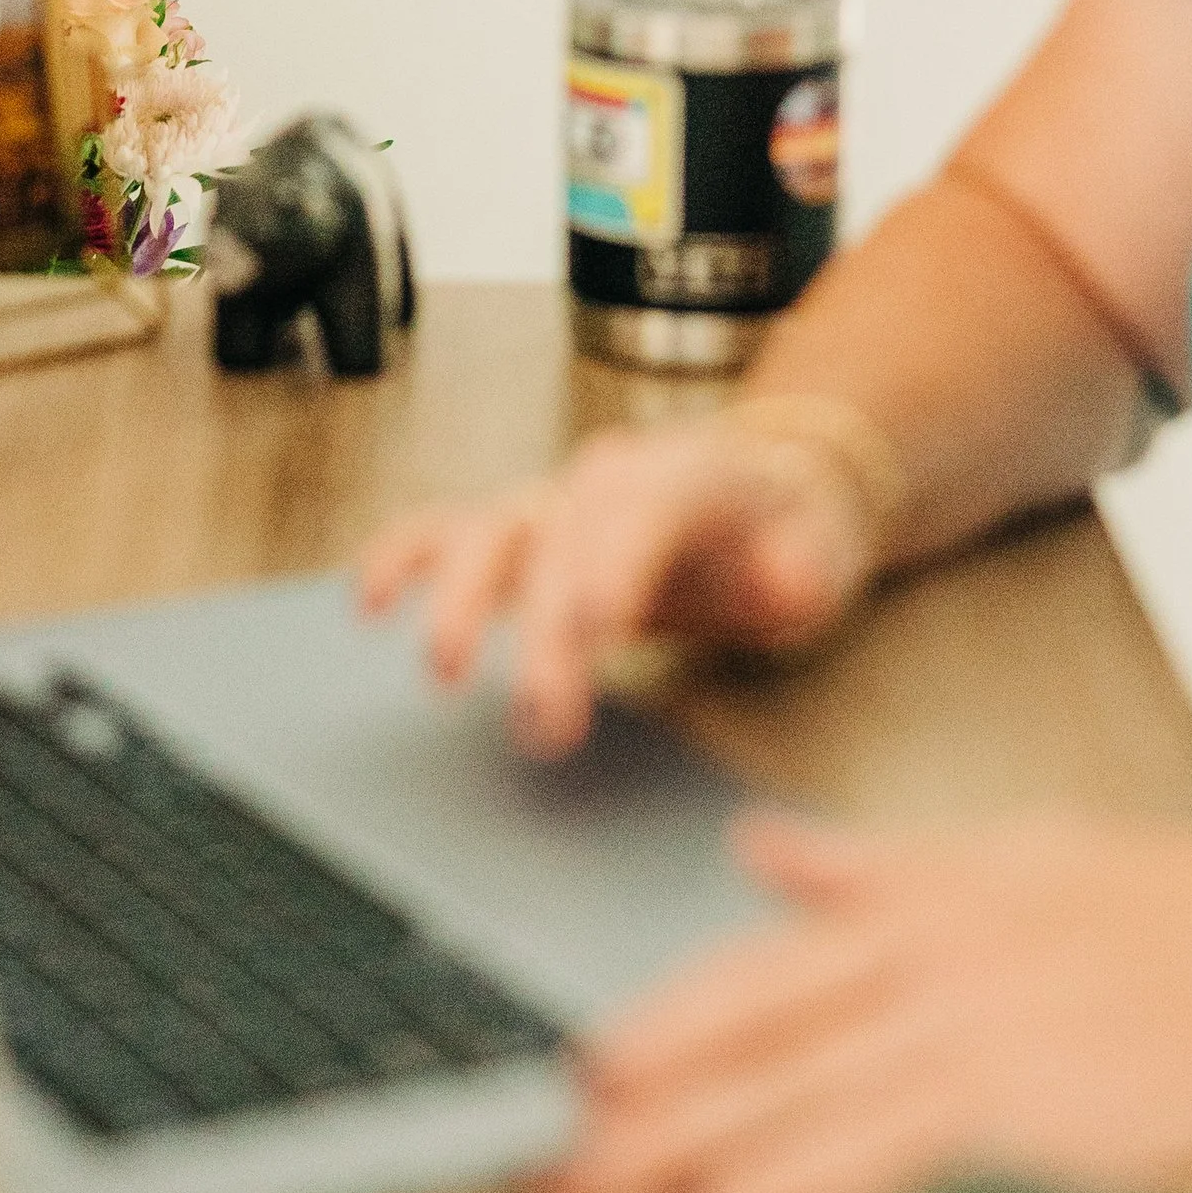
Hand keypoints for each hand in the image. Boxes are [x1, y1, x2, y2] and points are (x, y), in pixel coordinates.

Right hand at [356, 422, 881, 755]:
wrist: (764, 492)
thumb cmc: (788, 535)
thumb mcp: (825, 550)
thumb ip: (808, 566)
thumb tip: (790, 582)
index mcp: (692, 475)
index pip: (645, 511)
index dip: (617, 561)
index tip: (599, 626)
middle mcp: (610, 479)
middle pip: (562, 539)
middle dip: (544, 629)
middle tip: (544, 718)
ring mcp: (558, 501)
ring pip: (492, 531)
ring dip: (462, 599)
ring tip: (443, 670)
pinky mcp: (522, 531)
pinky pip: (448, 530)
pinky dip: (403, 557)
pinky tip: (366, 601)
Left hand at [554, 809, 1191, 1192]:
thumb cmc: (1178, 911)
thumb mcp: (1011, 852)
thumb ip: (874, 863)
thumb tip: (764, 848)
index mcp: (920, 898)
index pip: (753, 963)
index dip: (656, 1019)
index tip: (573, 1064)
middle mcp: (925, 959)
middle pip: (746, 1035)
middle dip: (635, 1100)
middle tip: (541, 1151)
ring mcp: (969, 1032)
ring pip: (791, 1099)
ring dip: (683, 1154)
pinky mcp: (1022, 1107)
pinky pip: (875, 1158)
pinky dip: (791, 1191)